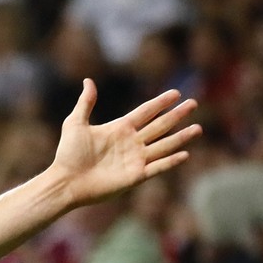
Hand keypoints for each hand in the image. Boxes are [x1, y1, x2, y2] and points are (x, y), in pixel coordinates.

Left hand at [49, 80, 199, 208]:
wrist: (64, 181)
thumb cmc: (68, 154)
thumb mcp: (75, 123)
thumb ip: (86, 103)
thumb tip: (88, 80)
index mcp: (119, 129)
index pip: (145, 112)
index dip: (160, 103)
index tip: (176, 93)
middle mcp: (131, 143)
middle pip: (159, 126)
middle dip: (176, 115)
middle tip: (194, 103)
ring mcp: (135, 159)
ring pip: (164, 145)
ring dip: (181, 137)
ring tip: (198, 128)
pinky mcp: (135, 176)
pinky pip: (157, 167)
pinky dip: (171, 161)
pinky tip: (185, 154)